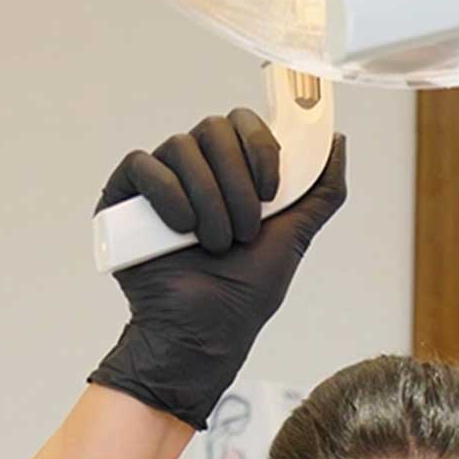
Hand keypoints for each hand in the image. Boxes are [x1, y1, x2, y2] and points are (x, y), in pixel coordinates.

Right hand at [88, 110, 346, 429]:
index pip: (243, 123)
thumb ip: (320, 192)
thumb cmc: (242, 296)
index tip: (271, 193)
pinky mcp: (122, 197)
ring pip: (180, 146)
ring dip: (207, 200)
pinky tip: (179, 232)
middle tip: (244, 232)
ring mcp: (158, 180)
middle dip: (236, 182)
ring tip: (213, 245)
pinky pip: (143, 166)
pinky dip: (168, 196)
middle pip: (213, 128)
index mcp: (230, 171)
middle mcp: (193, 168)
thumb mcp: (294, 237)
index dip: (260, 148)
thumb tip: (335, 142)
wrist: (203, 335)